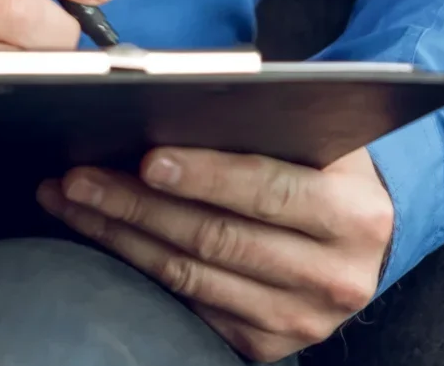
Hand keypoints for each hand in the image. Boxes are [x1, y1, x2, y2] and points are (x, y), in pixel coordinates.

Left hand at [38, 144, 392, 362]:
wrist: (369, 242)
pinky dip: (139, 269)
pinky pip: (190, 304)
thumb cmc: (329, 169)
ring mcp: (299, 319)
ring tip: (74, 200)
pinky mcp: (267, 344)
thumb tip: (174, 100)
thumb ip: (265, 124)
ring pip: (192, 276)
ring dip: (122, 235)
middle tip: (81, 176)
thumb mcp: (319, 138)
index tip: (147, 159)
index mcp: (352, 215)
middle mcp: (331, 276)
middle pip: (216, 238)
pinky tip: (106, 236)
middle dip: (138, 204)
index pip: (267, 190)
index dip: (204, 174)